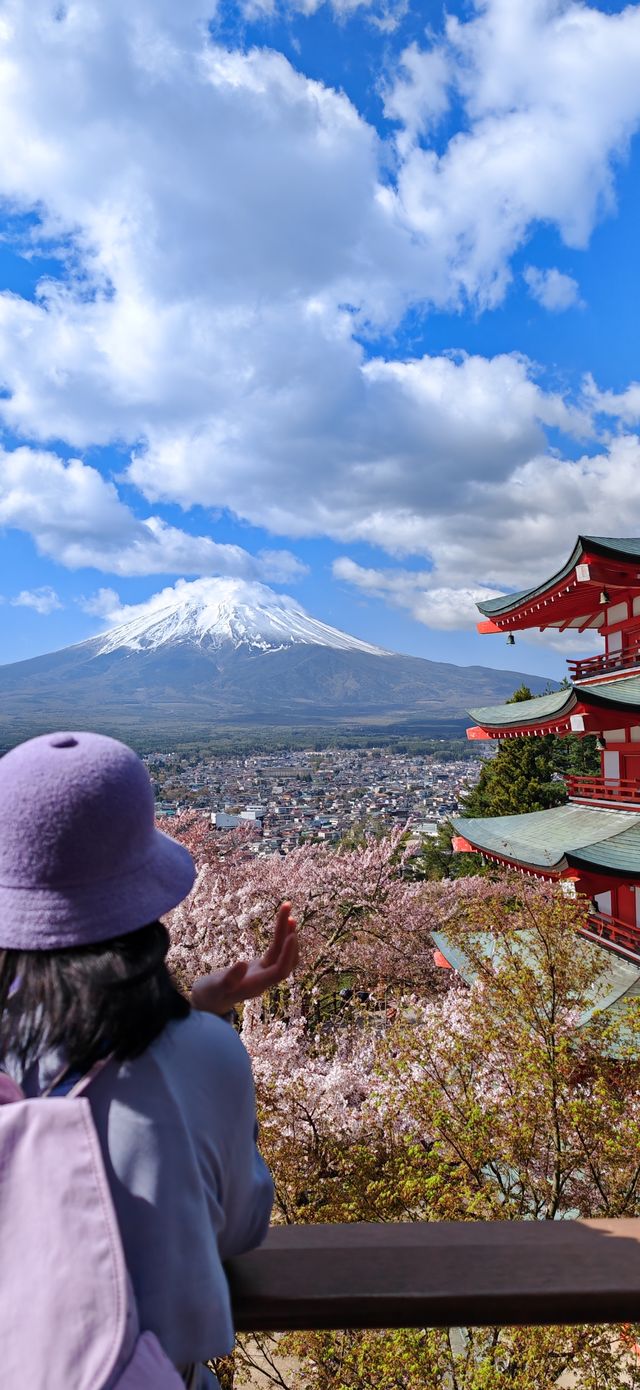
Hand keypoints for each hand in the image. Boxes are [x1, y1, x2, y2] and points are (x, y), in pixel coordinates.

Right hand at [190, 902, 298, 1016]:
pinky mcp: (261, 967)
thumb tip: (242, 963)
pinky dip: (280, 937)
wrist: (208, 1001)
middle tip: (287, 907)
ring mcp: (264, 973)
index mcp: (256, 985)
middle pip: (286, 959)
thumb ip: (228, 979)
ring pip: (281, 953)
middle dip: (289, 935)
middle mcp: (265, 979)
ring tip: (287, 909)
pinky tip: (283, 923)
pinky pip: (275, 951)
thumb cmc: (209, 995)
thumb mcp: (215, 987)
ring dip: (287, 932)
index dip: (287, 955)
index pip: (280, 971)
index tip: (291, 936)